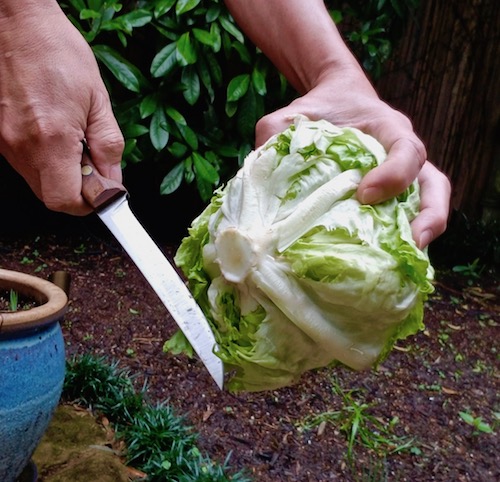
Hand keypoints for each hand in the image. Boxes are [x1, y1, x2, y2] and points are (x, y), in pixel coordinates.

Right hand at [0, 3, 123, 214]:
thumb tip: (112, 180)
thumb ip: (108, 147)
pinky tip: (55, 136)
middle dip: (78, 191)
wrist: (17, 23)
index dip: (90, 204)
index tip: (105, 196)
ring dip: (62, 176)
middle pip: (51, 197)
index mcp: (51, 138)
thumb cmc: (58, 52)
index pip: (66, 200)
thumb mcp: (98, 101)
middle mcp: (21, 146)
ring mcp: (4, 142)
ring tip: (73, 143)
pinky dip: (45, 161)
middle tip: (93, 167)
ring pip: (38, 182)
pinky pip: (25, 164)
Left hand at [254, 73, 450, 247]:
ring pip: (431, 201)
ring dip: (423, 231)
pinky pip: (409, 212)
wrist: (336, 101)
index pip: (405, 149)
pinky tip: (384, 258)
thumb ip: (277, 133)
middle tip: (412, 243)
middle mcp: (403, 151)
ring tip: (405, 260)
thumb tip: (260, 169)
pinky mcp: (394, 191)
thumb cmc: (320, 108)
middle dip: (429, 215)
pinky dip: (403, 235)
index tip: (364, 194)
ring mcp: (403, 173)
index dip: (393, 174)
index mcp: (385, 127)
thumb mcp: (293, 113)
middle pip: (434, 183)